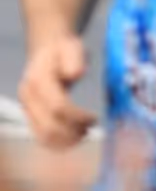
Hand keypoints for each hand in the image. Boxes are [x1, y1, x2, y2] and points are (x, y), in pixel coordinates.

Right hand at [19, 35, 94, 149]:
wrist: (46, 50)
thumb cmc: (63, 50)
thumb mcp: (71, 47)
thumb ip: (74, 59)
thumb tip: (75, 74)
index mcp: (38, 81)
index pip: (58, 107)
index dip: (78, 117)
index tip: (94, 118)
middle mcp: (28, 97)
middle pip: (49, 127)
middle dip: (73, 132)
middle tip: (91, 129)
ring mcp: (27, 108)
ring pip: (43, 136)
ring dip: (66, 141)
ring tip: (84, 134)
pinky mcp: (30, 116)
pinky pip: (41, 136)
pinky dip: (58, 143)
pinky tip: (74, 138)